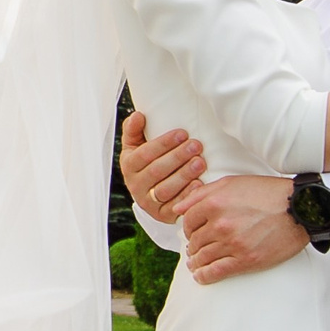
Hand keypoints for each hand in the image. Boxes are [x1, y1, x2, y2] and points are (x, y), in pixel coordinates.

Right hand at [120, 109, 203, 223]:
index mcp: (129, 166)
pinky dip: (187, 196)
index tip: (182, 133)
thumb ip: (134, 129)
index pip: (144, 154)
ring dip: (184, 175)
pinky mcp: (162, 215)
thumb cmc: (148, 161)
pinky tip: (199, 184)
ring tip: (200, 162)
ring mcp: (149, 202)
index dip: (163, 143)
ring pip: (165, 190)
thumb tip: (138, 115)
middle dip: (178, 157)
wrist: (150, 190)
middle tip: (196, 145)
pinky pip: (175, 207)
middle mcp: (136, 186)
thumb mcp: (137, 145)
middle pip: (156, 171)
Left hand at [179, 176, 306, 283]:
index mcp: (214, 203)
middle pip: (195, 240)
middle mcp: (220, 224)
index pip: (188, 221)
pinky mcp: (246, 260)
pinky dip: (204, 276)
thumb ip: (201, 193)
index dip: (189, 227)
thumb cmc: (267, 192)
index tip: (192, 232)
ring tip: (195, 263)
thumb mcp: (232, 183)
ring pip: (203, 257)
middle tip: (195, 248)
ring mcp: (232, 244)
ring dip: (196, 261)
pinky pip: (216, 272)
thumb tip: (178, 207)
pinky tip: (200, 276)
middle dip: (193, 245)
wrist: (300, 209)